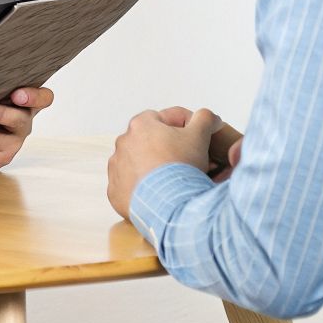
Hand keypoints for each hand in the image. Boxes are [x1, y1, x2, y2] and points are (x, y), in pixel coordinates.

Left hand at [106, 106, 222, 220]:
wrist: (170, 205)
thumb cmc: (182, 166)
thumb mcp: (200, 135)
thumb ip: (204, 118)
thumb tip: (207, 116)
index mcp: (140, 125)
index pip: (163, 118)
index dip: (182, 127)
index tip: (194, 139)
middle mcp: (123, 143)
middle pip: (149, 142)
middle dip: (166, 149)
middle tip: (185, 161)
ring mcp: (116, 168)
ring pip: (137, 164)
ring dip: (152, 168)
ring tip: (171, 180)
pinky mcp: (115, 192)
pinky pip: (129, 187)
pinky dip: (142, 189)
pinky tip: (158, 194)